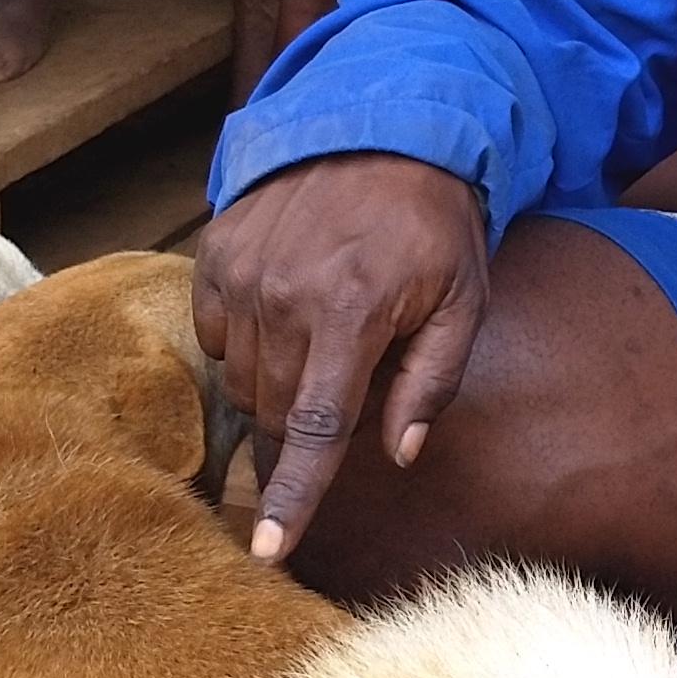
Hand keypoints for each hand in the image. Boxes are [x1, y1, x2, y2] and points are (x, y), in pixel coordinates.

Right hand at [192, 152, 490, 560]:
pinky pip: (214, 335)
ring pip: (240, 381)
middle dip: (305, 427)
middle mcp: (283, 297)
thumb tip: (399, 456)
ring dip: (277, 384)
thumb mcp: (462, 302)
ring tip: (323, 338)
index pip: (313, 432)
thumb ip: (430, 383)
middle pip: (274, 414)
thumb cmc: (432, 225)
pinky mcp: (216, 251)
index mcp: (350, 316)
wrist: (381, 126)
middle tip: (349, 387)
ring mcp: (242, 272)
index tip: (265, 551)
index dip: (290, 499)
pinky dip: (246, 342)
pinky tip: (286, 311)